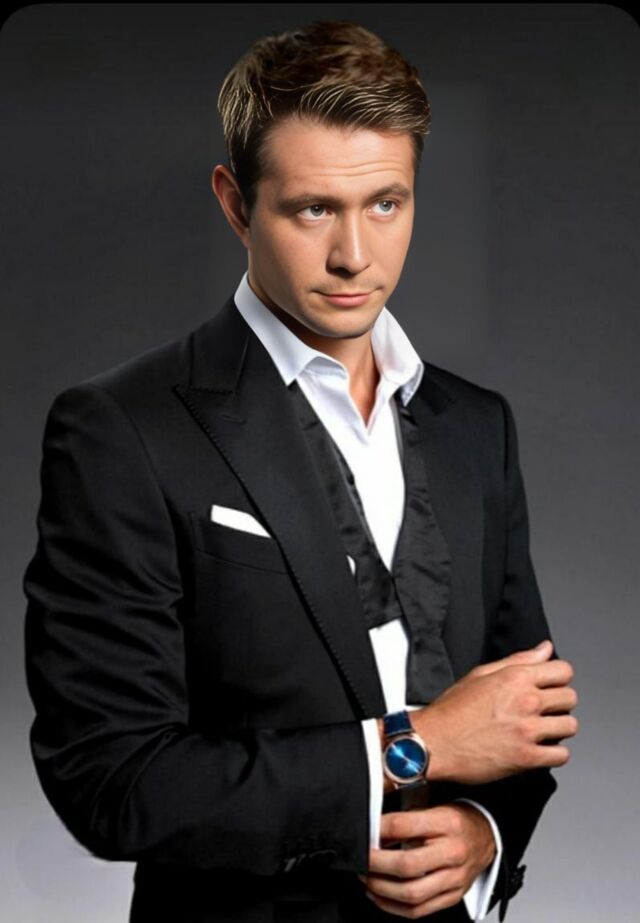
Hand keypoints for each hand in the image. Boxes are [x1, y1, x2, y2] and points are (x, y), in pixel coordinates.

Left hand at [358, 804, 495, 918]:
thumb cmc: (456, 821)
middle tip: (361, 859)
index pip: (404, 826)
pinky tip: (380, 896)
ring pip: (411, 893)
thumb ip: (406, 818)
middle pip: (407, 865)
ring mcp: (454, 879)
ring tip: (367, 879)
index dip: (378, 829)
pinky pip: (418, 910)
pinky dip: (393, 907)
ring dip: (381, 889)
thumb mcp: (433, 807)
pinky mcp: (452, 897)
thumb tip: (374, 829)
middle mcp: (453, 853)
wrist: (485, 838)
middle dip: (375, 865)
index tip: (365, 831)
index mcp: (447, 823)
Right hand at [408, 640, 578, 784]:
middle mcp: (526, 701)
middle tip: (542, 711)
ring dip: (558, 729)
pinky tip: (539, 750)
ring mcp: (527, 730)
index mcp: (515, 677)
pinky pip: (561, 755)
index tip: (549, 687)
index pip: (563, 671)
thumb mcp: (481, 674)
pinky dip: (553, 754)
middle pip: (570, 698)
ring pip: (570, 726)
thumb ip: (518, 660)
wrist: (433, 743)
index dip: (557, 679)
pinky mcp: (526, 758)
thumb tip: (545, 649)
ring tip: (540, 731)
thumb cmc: (451, 710)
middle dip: (558, 704)